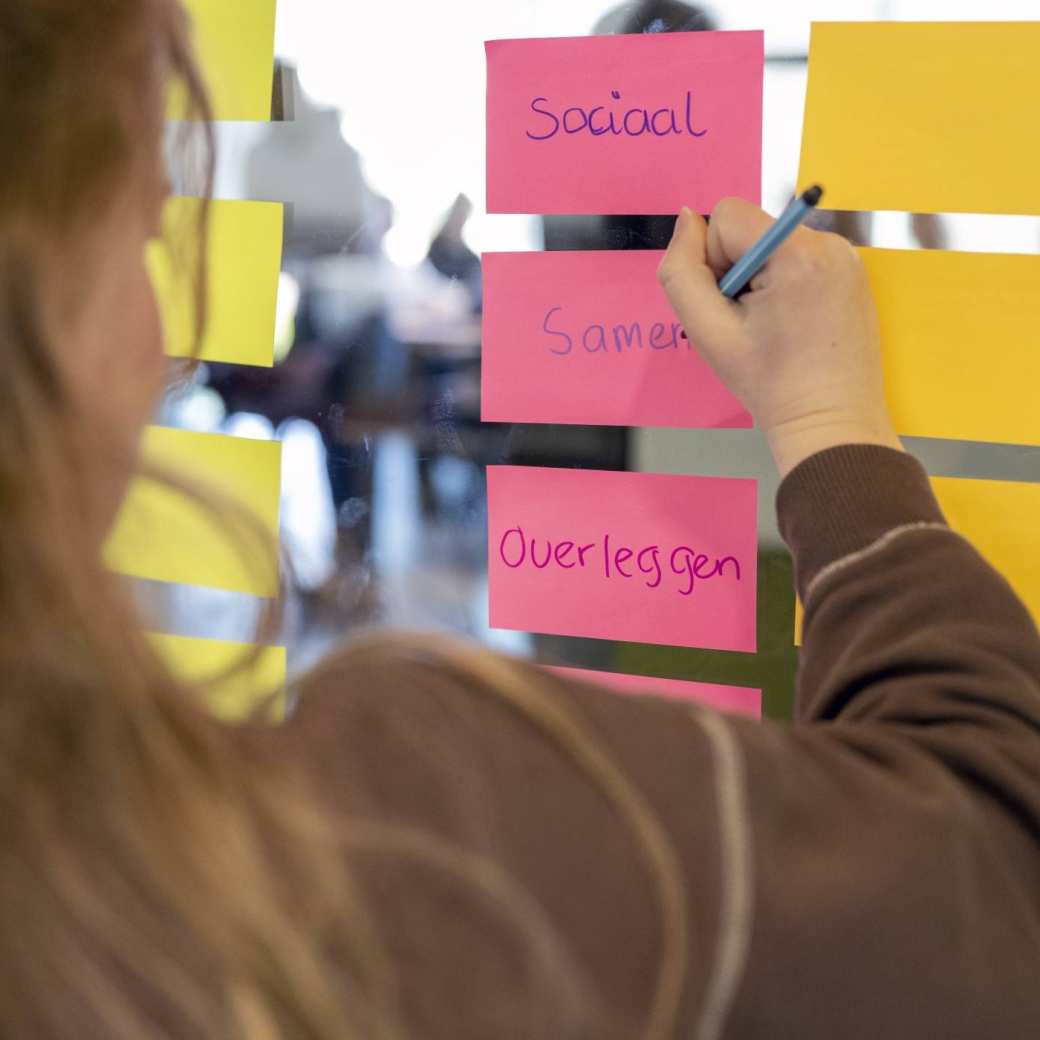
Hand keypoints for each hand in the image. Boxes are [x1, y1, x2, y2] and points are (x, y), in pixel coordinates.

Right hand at [658, 198, 902, 476]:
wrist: (831, 422)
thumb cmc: (771, 384)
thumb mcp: (707, 332)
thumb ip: (681, 271)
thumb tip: (685, 220)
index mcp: (795, 253)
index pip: (726, 216)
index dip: (714, 261)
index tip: (732, 305)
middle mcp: (828, 243)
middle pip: (751, 229)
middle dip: (739, 271)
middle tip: (752, 323)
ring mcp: (847, 256)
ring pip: (773, 244)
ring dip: (762, 279)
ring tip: (775, 327)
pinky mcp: (853, 271)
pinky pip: (800, 258)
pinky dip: (787, 284)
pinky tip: (794, 324)